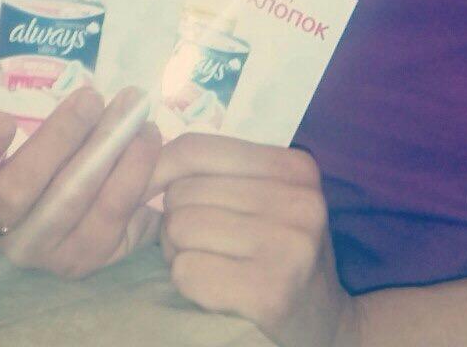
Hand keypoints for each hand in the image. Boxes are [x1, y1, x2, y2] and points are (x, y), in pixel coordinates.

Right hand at [0, 85, 162, 277]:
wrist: (95, 204)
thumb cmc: (51, 150)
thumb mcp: (30, 129)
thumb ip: (34, 105)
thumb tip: (57, 63)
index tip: (2, 118)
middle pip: (12, 194)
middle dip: (57, 140)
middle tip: (91, 97)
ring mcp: (38, 251)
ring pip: (67, 203)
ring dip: (105, 148)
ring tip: (131, 108)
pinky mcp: (83, 258)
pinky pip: (111, 213)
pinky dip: (134, 170)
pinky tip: (147, 137)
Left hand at [155, 133, 360, 346]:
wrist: (323, 317)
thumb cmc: (281, 248)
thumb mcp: (267, 195)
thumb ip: (216, 171)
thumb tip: (144, 160)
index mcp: (295, 167)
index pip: (197, 148)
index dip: (158, 169)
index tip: (148, 192)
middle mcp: (298, 200)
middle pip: (183, 192)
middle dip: (176, 219)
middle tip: (202, 242)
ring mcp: (288, 246)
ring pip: (181, 228)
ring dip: (179, 252)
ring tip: (208, 261)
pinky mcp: (270, 292)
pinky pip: (187, 272)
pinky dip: (188, 282)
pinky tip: (215, 288)